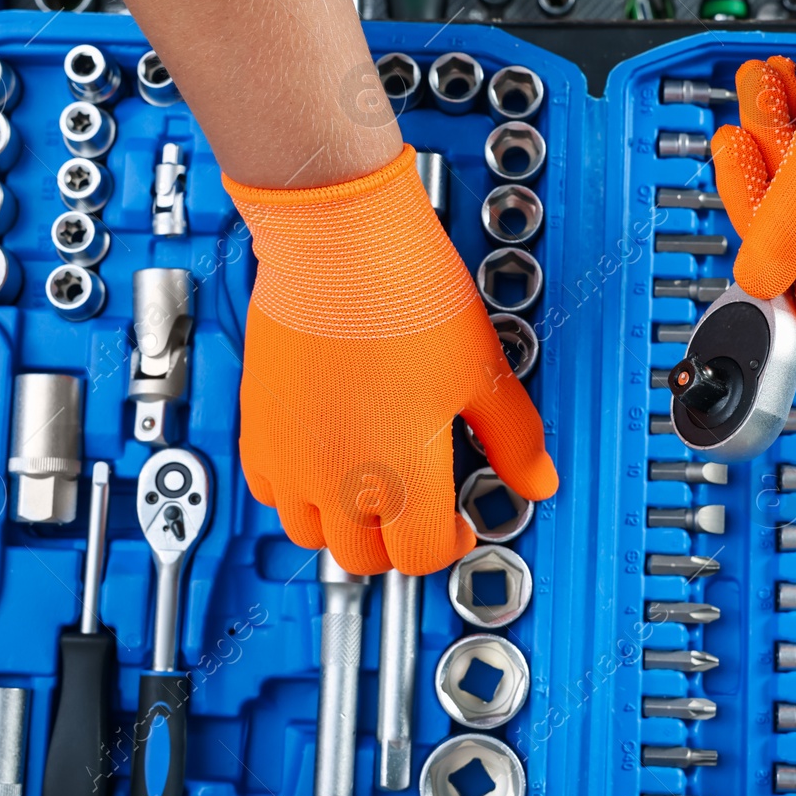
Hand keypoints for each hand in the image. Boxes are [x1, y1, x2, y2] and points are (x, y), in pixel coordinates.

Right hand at [225, 146, 557, 574]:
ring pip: (307, 532)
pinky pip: (267, 490)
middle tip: (420, 509)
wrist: (341, 239)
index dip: (448, 543)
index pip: (419, 556)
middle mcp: (335, 476)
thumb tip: (538, 480)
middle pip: (362, 557)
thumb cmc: (407, 293)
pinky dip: (297, 492)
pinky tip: (327, 459)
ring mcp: (289, 454)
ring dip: (342, 526)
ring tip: (371, 488)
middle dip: (396, 542)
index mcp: (399, 474)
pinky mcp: (257, 425)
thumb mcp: (482, 371)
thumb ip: (514, 438)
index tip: (458, 521)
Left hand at [713, 0, 795, 345]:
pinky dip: (791, 113)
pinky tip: (784, 83)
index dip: (759, 296)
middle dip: (751, 182)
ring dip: (765, 133)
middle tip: (741, 136)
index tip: (730, 259)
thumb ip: (787, 227)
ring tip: (762, 87)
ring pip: (794, 182)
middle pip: (786, 238)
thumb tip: (756, 289)